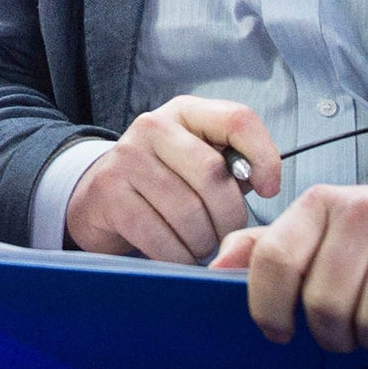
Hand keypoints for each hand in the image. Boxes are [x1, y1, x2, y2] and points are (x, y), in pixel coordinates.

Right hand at [66, 96, 278, 260]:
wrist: (99, 199)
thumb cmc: (164, 184)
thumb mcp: (198, 161)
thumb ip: (233, 166)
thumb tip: (265, 183)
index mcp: (185, 112)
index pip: (237, 120)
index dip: (264, 157)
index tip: (268, 189)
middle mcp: (153, 126)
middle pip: (214, 176)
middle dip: (229, 217)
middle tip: (225, 233)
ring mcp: (127, 158)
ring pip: (189, 213)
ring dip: (203, 241)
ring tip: (199, 243)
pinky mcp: (110, 194)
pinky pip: (161, 238)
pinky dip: (179, 256)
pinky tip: (178, 252)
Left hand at [211, 182, 367, 357]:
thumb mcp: (317, 230)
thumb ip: (265, 247)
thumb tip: (216, 268)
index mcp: (320, 204)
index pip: (274, 261)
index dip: (268, 308)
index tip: (279, 332)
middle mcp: (366, 212)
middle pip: (324, 304)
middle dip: (332, 335)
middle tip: (345, 331)